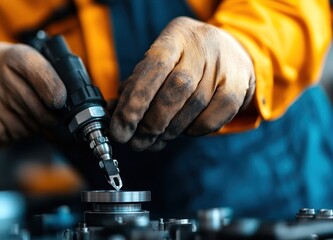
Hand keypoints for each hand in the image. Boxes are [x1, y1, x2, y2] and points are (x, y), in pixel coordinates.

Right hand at [0, 42, 65, 144]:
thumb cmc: (16, 72)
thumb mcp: (32, 64)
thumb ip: (51, 78)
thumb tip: (72, 104)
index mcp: (16, 55)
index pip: (36, 70)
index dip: (52, 88)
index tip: (60, 102)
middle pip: (33, 105)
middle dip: (50, 119)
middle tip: (59, 125)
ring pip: (22, 124)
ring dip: (35, 129)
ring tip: (36, 122)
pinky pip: (5, 133)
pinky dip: (16, 134)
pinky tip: (18, 125)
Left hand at [110, 17, 254, 150]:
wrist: (229, 51)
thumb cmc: (183, 60)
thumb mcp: (158, 60)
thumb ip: (135, 85)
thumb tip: (113, 114)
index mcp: (175, 37)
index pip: (153, 68)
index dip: (134, 101)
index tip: (120, 130)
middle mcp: (202, 48)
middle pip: (175, 90)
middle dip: (150, 123)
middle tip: (135, 142)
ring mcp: (223, 67)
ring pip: (193, 107)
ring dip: (168, 131)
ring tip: (152, 141)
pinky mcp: (238, 88)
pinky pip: (212, 119)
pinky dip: (192, 131)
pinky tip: (181, 131)